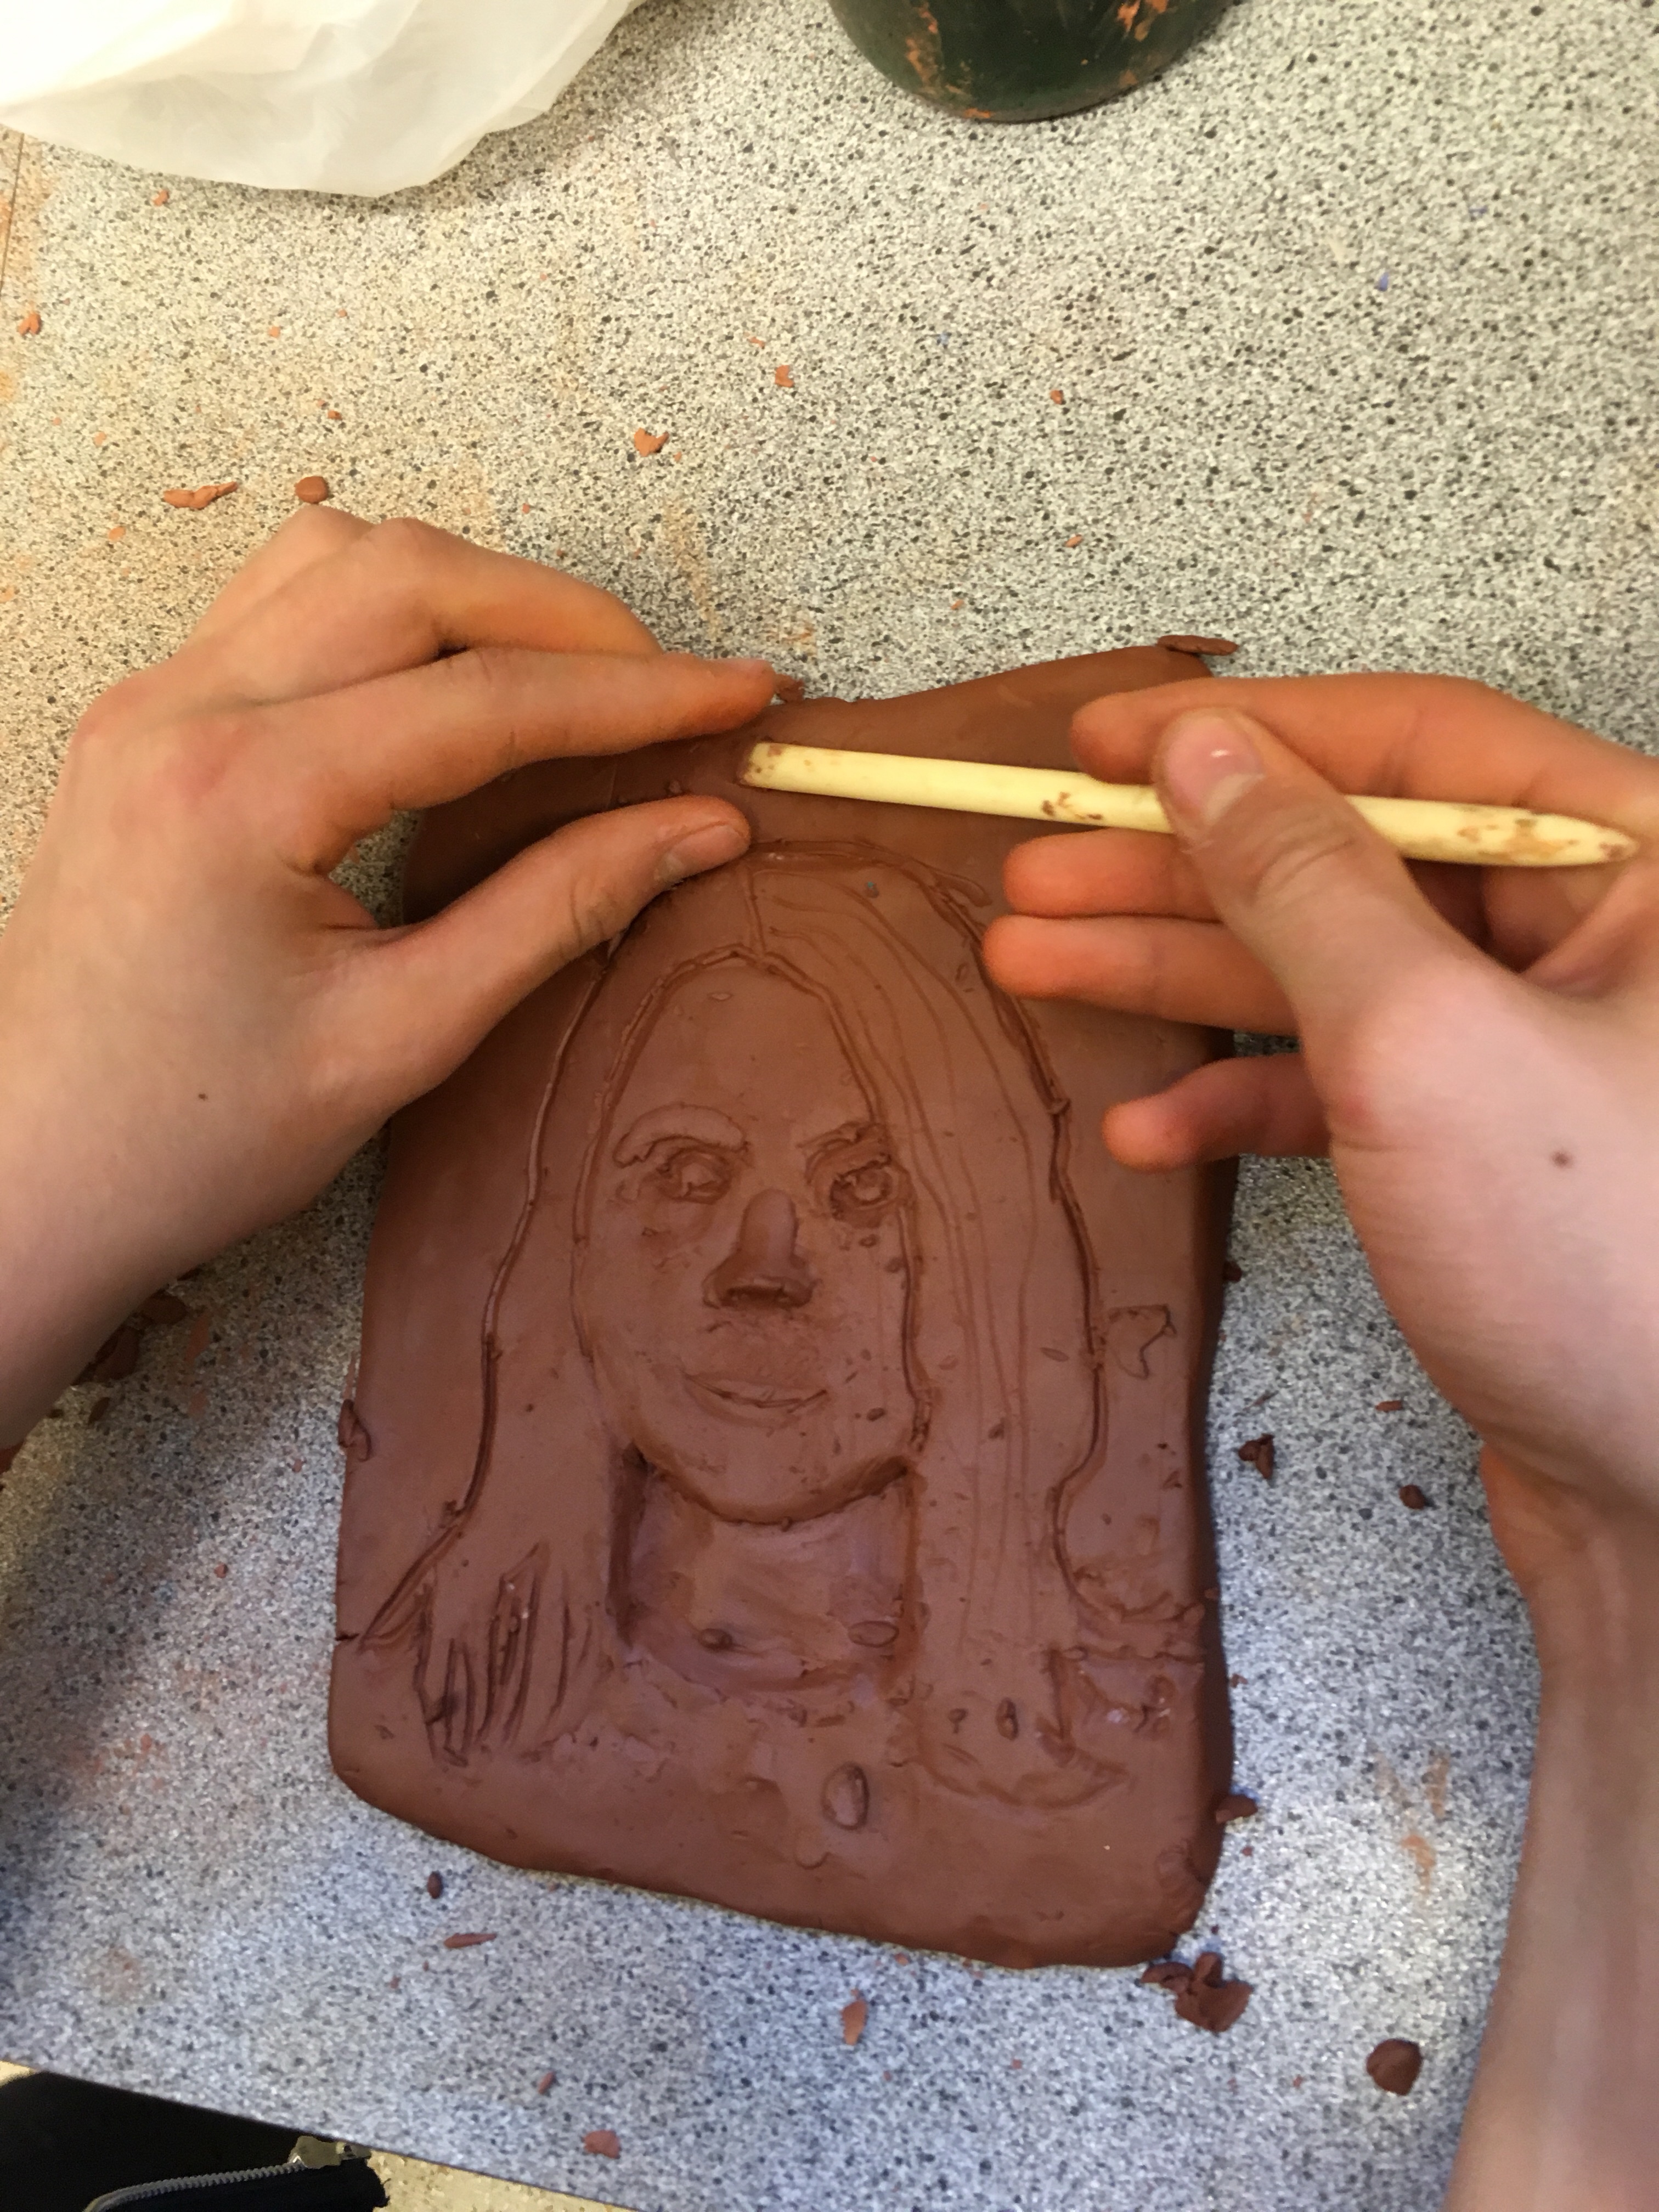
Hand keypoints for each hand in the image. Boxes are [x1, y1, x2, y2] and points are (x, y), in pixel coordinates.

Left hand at [0, 512, 774, 1440]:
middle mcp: (182, 710)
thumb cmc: (196, 1133)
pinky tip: (454, 672)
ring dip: (477, 589)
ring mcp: (152, 700)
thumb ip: (557, 913)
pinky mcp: (148, 719)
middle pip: (412, 578)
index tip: (741, 695)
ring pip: (341, 557)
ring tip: (575, 672)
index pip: (483, 697)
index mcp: (242, 792)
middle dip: (568, 617)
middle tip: (674, 686)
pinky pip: (285, 599)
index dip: (634, 694)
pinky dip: (393, 606)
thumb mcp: (402, 1038)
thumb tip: (698, 830)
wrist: (30, 1170)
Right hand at [987, 674, 1658, 2208]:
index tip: (1099, 741)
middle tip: (1032, 871)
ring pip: (1333, 976)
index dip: (1246, 734)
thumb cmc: (1597, 1262)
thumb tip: (1202, 749)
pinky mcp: (1493, 1160)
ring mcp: (1541, 1055)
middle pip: (1354, 861)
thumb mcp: (1421, 1038)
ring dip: (1179, 978)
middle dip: (1180, 870)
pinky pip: (1351, 1094)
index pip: (1416, 745)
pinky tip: (1148, 1130)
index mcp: (1639, 864)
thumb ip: (1303, 880)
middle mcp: (1600, 942)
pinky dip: (1246, 1103)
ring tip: (1032, 966)